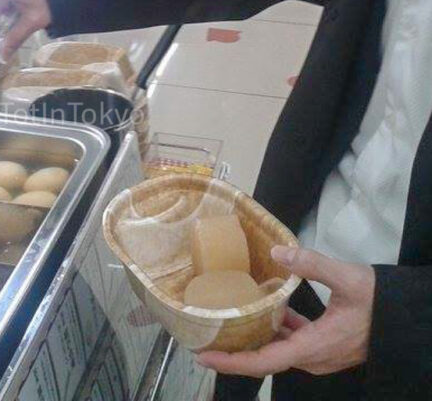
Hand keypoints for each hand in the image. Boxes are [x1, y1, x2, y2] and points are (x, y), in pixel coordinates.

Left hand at [197, 246, 374, 377]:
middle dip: (234, 352)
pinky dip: (273, 330)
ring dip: (251, 340)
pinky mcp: (323, 345)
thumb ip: (313, 264)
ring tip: (225, 324)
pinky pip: (291, 342)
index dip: (233, 362)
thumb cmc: (381, 301)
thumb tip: (279, 251)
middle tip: (204, 338)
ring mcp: (319, 354)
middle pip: (265, 360)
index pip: (265, 362)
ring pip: (277, 350)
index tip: (205, 356)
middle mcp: (313, 357)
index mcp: (314, 347)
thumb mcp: (348, 278)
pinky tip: (265, 311)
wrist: (409, 317)